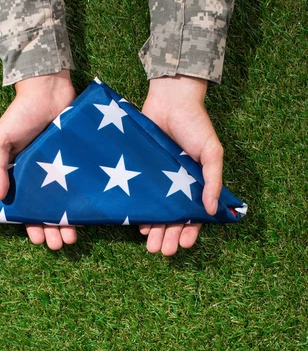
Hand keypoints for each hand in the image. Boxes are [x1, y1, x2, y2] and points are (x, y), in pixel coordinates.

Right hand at [0, 71, 76, 249]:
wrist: (49, 89)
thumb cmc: (21, 114)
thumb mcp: (0, 140)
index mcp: (22, 176)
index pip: (26, 207)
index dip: (30, 224)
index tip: (36, 238)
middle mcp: (43, 178)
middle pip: (47, 212)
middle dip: (51, 231)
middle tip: (57, 245)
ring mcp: (63, 172)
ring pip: (66, 205)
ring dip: (67, 224)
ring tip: (71, 240)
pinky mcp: (80, 164)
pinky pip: (82, 188)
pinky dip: (83, 204)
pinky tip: (87, 219)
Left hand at [140, 75, 223, 255]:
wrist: (170, 99)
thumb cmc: (196, 124)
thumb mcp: (212, 152)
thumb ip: (213, 179)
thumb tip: (212, 210)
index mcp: (196, 184)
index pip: (194, 215)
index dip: (189, 231)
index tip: (184, 244)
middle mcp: (176, 187)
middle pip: (172, 219)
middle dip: (168, 237)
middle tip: (163, 251)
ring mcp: (158, 181)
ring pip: (156, 213)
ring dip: (154, 231)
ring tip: (150, 247)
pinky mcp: (141, 173)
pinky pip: (140, 197)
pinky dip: (140, 213)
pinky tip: (138, 225)